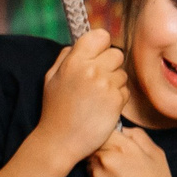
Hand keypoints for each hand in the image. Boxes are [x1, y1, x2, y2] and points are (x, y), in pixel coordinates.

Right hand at [35, 28, 127, 163]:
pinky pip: (125, 91)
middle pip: (116, 53)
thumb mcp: (50, 79)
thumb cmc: (55, 110)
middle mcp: (91, 70)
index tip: (96, 55)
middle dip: (109, 65)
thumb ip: (65, 58)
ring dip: (114, 83)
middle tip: (96, 80)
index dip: (100, 45)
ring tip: (97, 97)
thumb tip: (78, 45)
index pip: (100, 35)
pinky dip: (117, 98)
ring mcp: (106, 85)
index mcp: (74, 61)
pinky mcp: (117, 101)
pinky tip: (103, 107)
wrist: (60, 140)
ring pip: (122, 73)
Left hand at [91, 123, 176, 176]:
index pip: (102, 129)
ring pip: (91, 159)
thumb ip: (138, 137)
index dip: (106, 134)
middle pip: (93, 144)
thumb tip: (122, 129)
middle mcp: (105, 158)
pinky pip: (90, 176)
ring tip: (118, 176)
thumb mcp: (157, 156)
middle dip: (101, 149)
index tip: (114, 141)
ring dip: (99, 163)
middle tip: (117, 161)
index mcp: (123, 146)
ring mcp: (95, 173)